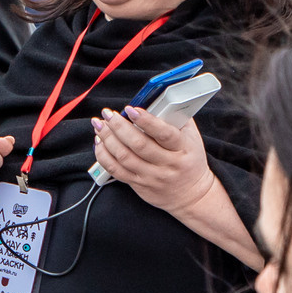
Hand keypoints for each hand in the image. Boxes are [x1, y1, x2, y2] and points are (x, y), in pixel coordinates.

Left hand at [92, 107, 213, 213]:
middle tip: (108, 114)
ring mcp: (151, 176)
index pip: (164, 134)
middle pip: (139, 145)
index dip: (146, 121)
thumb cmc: (190, 160)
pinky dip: (104, 156)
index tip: (131, 109)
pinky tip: (99, 143)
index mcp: (183, 149)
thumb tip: (160, 98)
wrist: (191, 194)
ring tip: (99, 125)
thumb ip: (178, 118)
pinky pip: (116, 171)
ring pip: (124, 157)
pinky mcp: (138, 184)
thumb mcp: (192, 138)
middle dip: (119, 126)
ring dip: (108, 139)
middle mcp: (167, 164)